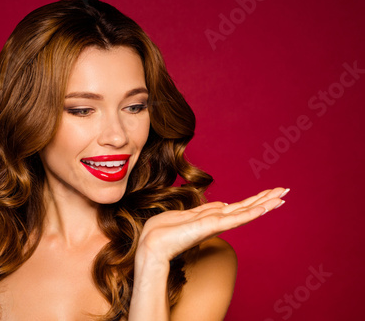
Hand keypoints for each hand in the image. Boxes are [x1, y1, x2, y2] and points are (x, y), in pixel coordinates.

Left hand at [136, 187, 289, 264]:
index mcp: (210, 218)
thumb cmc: (163, 232)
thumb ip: (205, 209)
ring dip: (264, 203)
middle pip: (245, 208)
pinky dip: (252, 212)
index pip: (236, 208)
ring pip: (245, 212)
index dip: (253, 201)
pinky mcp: (212, 227)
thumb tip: (221, 203)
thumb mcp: (186, 215)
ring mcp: (215, 225)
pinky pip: (236, 218)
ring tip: (283, 196)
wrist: (152, 246)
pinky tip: (266, 206)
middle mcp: (216, 222)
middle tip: (285, 191)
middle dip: (264, 199)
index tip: (268, 194)